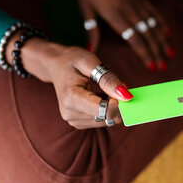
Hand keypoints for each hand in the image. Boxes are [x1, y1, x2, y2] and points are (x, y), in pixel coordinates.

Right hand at [12, 37, 132, 128]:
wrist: (56, 66)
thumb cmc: (72, 60)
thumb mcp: (90, 62)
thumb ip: (108, 79)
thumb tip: (126, 96)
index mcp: (71, 99)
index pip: (104, 111)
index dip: (120, 103)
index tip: (124, 88)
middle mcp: (70, 114)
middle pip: (107, 117)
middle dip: (118, 103)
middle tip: (117, 85)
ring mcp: (73, 120)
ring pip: (107, 120)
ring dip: (113, 106)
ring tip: (106, 88)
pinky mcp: (78, 122)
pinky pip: (102, 120)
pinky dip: (107, 109)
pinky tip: (103, 96)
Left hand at [75, 0, 172, 71]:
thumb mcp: (85, 6)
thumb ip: (91, 28)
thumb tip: (91, 49)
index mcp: (115, 14)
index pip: (134, 39)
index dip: (145, 54)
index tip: (152, 67)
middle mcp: (130, 9)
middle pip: (147, 35)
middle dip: (156, 52)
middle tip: (164, 67)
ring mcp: (137, 1)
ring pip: (153, 24)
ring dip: (162, 40)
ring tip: (170, 54)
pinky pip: (154, 11)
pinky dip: (161, 23)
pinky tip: (167, 33)